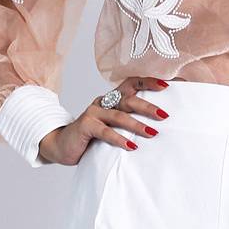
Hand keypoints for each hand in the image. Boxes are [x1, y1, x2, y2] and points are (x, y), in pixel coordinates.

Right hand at [38, 76, 170, 165]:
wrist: (62, 145)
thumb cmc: (91, 136)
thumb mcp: (112, 126)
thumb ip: (128, 122)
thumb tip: (158, 128)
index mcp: (112, 99)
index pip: (131, 84)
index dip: (148, 82)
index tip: (166, 85)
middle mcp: (103, 102)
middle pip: (129, 100)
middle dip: (148, 107)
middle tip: (165, 116)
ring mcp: (93, 112)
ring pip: (119, 116)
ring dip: (137, 125)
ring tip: (152, 133)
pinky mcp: (85, 125)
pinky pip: (105, 131)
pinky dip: (119, 139)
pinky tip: (131, 146)